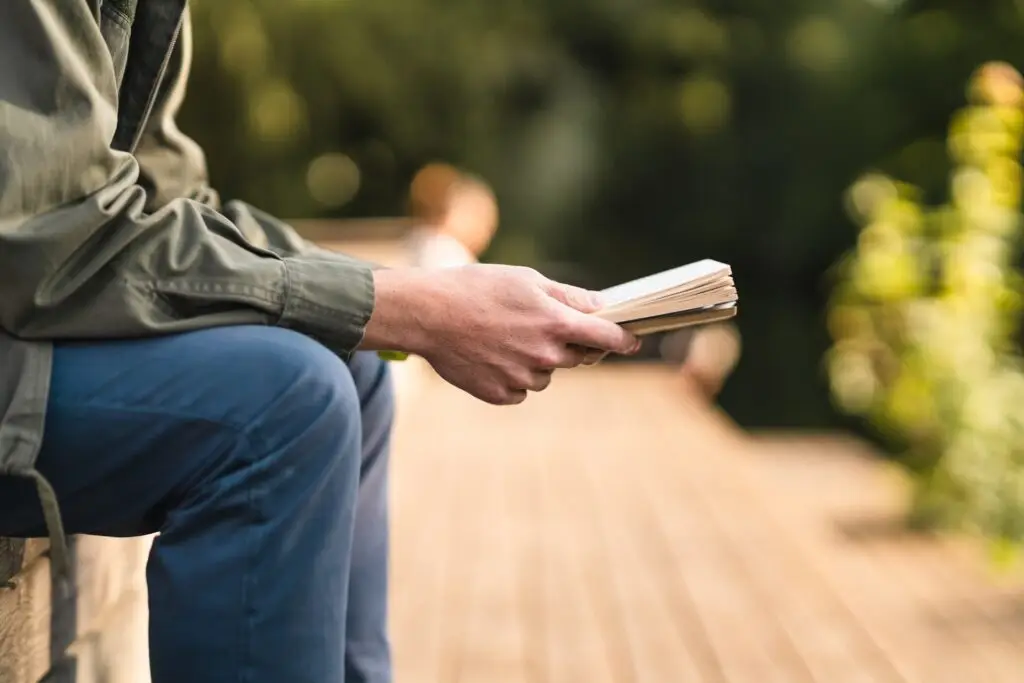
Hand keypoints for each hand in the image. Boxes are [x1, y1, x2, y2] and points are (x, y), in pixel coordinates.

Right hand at [361, 265, 640, 403]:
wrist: (428, 314)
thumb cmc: (477, 288)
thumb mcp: (526, 280)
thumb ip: (568, 296)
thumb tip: (600, 305)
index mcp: (556, 324)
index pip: (607, 337)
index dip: (625, 339)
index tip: (633, 341)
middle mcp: (544, 356)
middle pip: (576, 357)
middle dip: (568, 344)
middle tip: (539, 325)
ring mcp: (522, 378)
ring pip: (546, 375)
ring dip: (537, 361)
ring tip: (504, 337)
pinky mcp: (501, 394)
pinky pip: (520, 389)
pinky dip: (513, 375)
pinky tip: (491, 355)